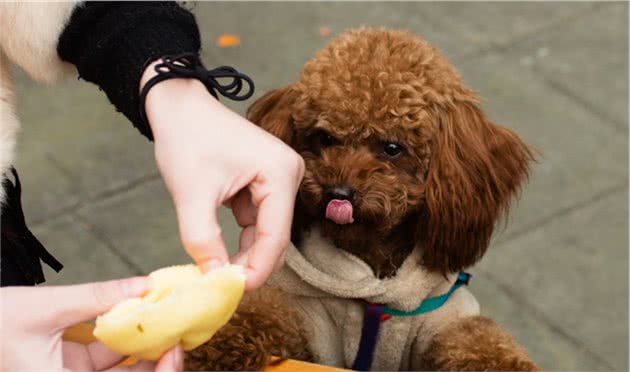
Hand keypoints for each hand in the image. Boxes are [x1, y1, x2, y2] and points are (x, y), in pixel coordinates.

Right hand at [0, 278, 182, 370]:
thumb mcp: (46, 308)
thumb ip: (97, 297)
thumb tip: (144, 284)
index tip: (173, 350)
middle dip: (156, 362)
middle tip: (178, 334)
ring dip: (143, 349)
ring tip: (167, 322)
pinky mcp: (70, 368)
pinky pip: (107, 360)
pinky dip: (125, 341)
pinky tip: (143, 320)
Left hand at [142, 61, 303, 289]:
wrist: (178, 107)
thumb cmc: (186, 138)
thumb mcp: (191, 193)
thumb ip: (202, 239)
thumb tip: (214, 278)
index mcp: (280, 172)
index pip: (275, 235)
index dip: (256, 269)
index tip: (231, 293)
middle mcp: (288, 175)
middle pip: (276, 237)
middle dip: (251, 264)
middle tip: (222, 289)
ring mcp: (279, 180)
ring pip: (266, 233)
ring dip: (244, 254)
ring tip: (216, 272)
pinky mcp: (265, 184)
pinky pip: (256, 222)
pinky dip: (239, 239)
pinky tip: (220, 251)